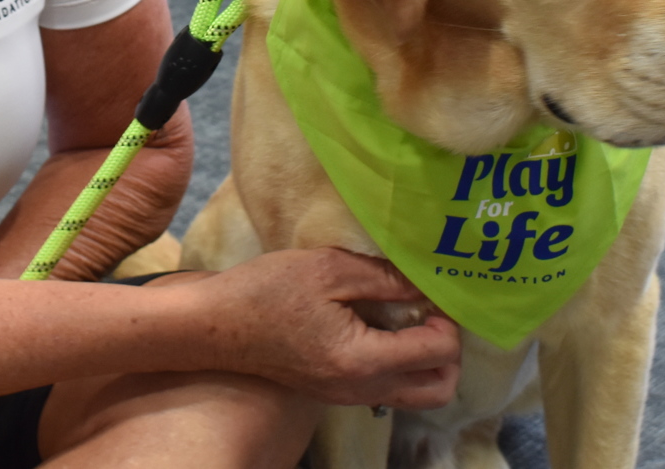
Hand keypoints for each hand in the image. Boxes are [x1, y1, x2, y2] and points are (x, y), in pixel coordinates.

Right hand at [195, 249, 461, 408]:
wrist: (214, 326)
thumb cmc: (266, 292)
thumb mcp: (328, 269)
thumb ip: (384, 279)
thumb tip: (426, 286)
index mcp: (364, 360)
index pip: (439, 351)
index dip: (447, 318)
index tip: (432, 290)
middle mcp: (362, 388)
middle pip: (440, 387)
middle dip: (450, 350)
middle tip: (430, 311)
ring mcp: (348, 395)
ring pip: (416, 392)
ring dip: (426, 359)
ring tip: (406, 317)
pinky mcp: (335, 391)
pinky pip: (387, 387)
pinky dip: (398, 362)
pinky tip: (378, 326)